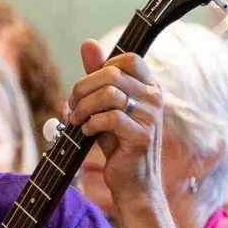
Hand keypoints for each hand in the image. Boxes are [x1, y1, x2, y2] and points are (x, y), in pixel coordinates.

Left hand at [68, 40, 164, 214]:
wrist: (132, 184)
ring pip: (109, 94)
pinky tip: (87, 133)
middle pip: (112, 74)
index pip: (128, 58)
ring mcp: (151, 117)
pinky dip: (91, 124)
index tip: (86, 88)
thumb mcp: (105, 107)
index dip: (100, 68)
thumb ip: (98, 76)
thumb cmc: (118, 145)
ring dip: (84, 107)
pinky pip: (110, 118)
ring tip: (77, 120)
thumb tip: (88, 43)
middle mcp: (155, 98)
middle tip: (72, 105)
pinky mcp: (141, 136)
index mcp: (150, 87)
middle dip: (83, 88)